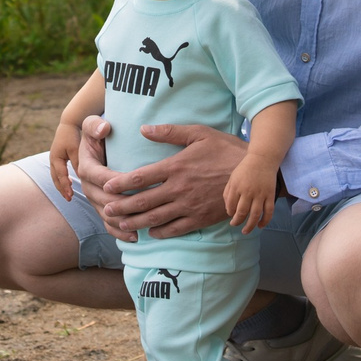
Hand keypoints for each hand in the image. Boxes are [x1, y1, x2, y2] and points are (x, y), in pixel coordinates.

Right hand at [47, 119, 81, 201]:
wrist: (68, 123)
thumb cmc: (72, 136)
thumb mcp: (75, 150)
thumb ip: (77, 162)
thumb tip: (81, 177)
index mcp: (55, 159)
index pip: (60, 176)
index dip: (65, 187)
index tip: (70, 196)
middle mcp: (53, 160)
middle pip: (55, 179)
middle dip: (62, 189)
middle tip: (69, 199)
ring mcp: (54, 159)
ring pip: (56, 176)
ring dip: (61, 185)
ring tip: (68, 194)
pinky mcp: (58, 157)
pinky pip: (58, 172)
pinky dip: (62, 179)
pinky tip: (70, 183)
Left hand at [76, 121, 249, 241]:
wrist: (253, 173)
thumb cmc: (226, 149)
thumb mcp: (199, 134)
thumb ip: (170, 132)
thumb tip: (144, 128)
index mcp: (177, 166)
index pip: (142, 177)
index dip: (122, 183)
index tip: (107, 187)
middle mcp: (180, 188)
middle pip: (144, 200)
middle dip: (122, 206)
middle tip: (106, 210)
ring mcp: (190, 205)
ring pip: (156, 217)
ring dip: (135, 221)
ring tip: (120, 223)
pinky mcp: (201, 218)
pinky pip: (176, 228)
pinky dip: (161, 232)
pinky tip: (150, 232)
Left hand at [223, 163, 276, 231]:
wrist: (263, 159)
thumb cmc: (245, 169)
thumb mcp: (233, 178)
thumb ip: (228, 192)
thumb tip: (228, 209)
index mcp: (236, 187)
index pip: (231, 205)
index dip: (230, 213)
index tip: (231, 215)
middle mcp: (248, 192)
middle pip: (242, 212)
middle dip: (237, 222)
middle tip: (235, 225)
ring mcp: (260, 194)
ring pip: (255, 214)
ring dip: (250, 226)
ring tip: (245, 231)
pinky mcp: (270, 195)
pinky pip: (269, 211)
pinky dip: (265, 221)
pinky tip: (260, 226)